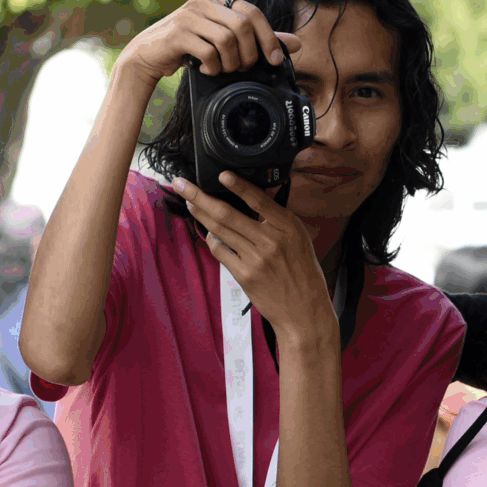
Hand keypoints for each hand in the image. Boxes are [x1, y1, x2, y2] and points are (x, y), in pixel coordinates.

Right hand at [114, 0, 298, 87]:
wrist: (148, 55)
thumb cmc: (190, 46)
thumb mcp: (224, 39)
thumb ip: (258, 39)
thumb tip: (296, 43)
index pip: (254, 13)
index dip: (269, 38)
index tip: (275, 60)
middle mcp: (204, 0)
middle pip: (243, 26)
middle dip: (250, 54)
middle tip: (242, 68)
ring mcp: (189, 14)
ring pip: (227, 40)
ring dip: (231, 62)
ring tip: (223, 68)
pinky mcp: (178, 33)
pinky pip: (208, 52)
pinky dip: (213, 67)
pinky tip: (207, 69)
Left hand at [172, 173, 334, 344]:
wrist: (305, 312)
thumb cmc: (303, 274)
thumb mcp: (300, 240)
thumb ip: (278, 221)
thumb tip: (252, 200)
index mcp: (288, 227)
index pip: (258, 199)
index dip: (238, 185)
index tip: (221, 174)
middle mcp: (271, 240)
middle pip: (227, 213)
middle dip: (199, 196)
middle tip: (181, 185)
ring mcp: (256, 258)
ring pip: (219, 229)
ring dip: (199, 214)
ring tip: (189, 203)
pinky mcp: (244, 275)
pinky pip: (220, 251)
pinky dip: (212, 240)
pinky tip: (209, 234)